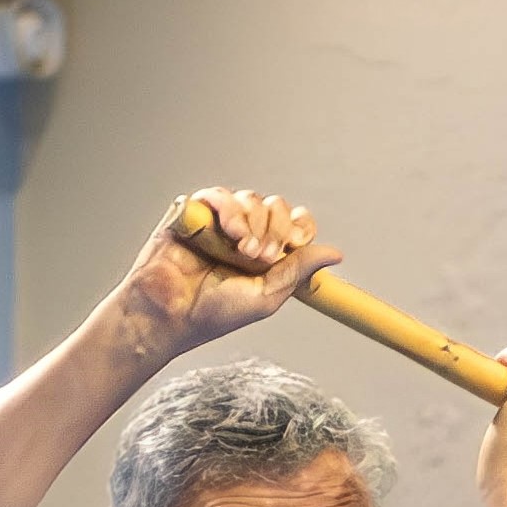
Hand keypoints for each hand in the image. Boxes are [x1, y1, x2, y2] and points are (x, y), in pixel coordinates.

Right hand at [117, 189, 339, 352]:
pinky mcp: (195, 213)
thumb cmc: (215, 312)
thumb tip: (335, 253)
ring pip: (251, 199)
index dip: (300, 227)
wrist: (171, 312)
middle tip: (262, 257)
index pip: (296, 224)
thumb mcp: (268, 296)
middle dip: (276, 229)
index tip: (296, 244)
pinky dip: (230, 209)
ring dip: (253, 223)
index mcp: (268, 254)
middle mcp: (247, 235)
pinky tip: (230, 232)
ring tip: (241, 251)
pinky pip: (219, 194)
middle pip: (276, 207)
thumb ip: (299, 270)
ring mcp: (221, 223)